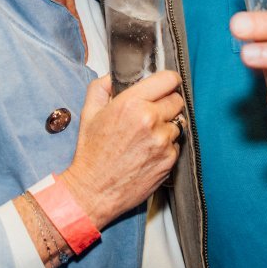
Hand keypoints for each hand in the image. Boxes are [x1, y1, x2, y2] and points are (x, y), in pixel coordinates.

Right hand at [61, 72, 183, 228]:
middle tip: (151, 113)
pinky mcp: (169, 160)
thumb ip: (101, 87)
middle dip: (166, 104)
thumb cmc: (92, 154)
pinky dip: (167, 146)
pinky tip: (148, 151)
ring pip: (178, 123)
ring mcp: (162, 141)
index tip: (166, 85)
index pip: (169, 80)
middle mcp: (150, 120)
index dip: (168, 81)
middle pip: (177, 100)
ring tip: (147, 136)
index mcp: (131, 104)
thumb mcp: (89, 113)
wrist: (94, 190)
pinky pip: (176, 144)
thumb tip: (115, 76)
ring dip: (167, 126)